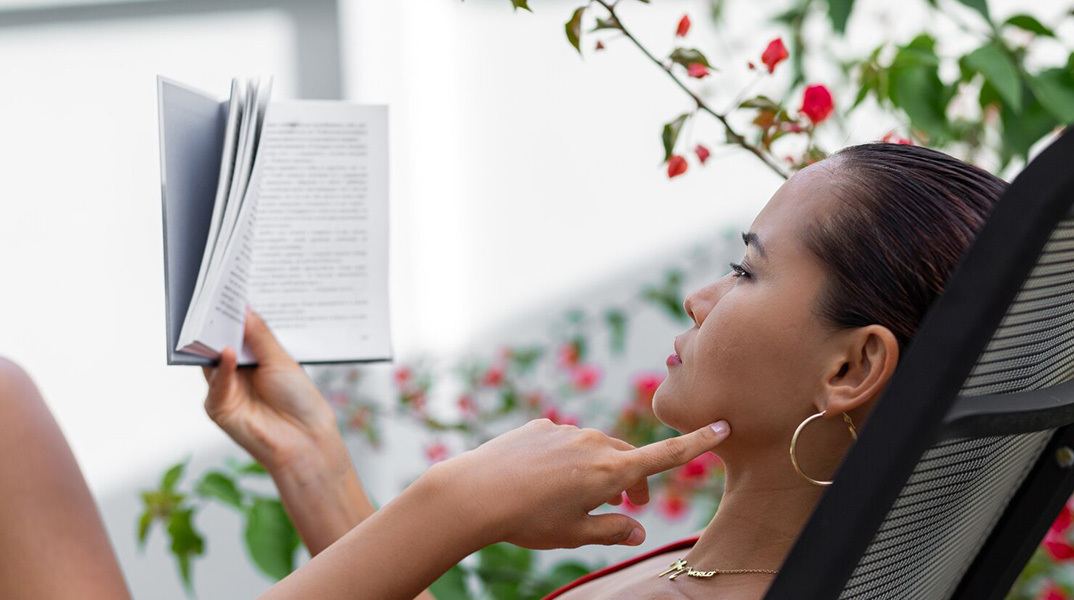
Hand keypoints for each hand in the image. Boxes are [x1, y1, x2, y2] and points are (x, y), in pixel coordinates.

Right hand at [203, 308, 339, 473]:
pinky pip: (216, 384)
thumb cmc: (298, 399)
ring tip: (213, 317)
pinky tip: (227, 352)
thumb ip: (259, 335)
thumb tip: (243, 307)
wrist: (305, 437)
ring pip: (210, 361)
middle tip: (211, 297)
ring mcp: (224, 389)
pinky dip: (221, 368)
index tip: (224, 288)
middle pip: (217, 343)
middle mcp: (234, 371)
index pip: (233, 331)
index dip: (229, 313)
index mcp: (250, 357)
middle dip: (214, 323)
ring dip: (211, 341)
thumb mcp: (280, 359)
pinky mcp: (218, 407)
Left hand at [426, 418, 730, 549]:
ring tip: (573, 498)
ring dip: (597, 469)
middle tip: (630, 506)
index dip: (697, 443)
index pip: (666, 455)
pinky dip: (565, 459)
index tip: (721, 426)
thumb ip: (612, 530)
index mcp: (611, 470)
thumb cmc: (529, 520)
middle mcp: (593, 443)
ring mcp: (565, 430)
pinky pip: (564, 441)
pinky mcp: (540, 426)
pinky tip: (541, 480)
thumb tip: (638, 531)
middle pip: (628, 457)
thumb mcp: (575, 534)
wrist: (476, 492)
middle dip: (633, 480)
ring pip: (594, 449)